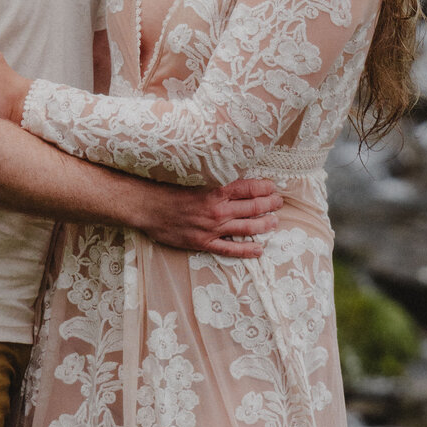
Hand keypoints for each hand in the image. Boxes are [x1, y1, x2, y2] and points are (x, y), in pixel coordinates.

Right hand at [141, 177, 282, 257]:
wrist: (147, 207)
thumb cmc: (168, 190)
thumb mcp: (193, 179)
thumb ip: (213, 180)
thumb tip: (232, 176)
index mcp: (215, 190)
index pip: (249, 187)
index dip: (265, 187)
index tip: (273, 186)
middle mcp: (217, 209)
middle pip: (253, 207)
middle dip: (270, 204)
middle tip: (279, 202)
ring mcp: (212, 228)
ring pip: (247, 228)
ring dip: (265, 225)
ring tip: (275, 222)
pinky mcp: (204, 243)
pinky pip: (231, 249)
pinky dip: (247, 250)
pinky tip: (259, 250)